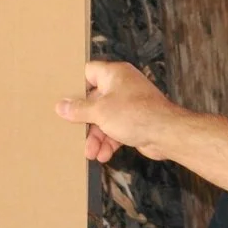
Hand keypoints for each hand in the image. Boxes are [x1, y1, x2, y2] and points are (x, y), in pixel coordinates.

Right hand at [55, 61, 181, 163]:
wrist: (166, 133)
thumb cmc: (137, 115)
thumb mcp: (100, 112)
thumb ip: (78, 109)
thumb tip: (60, 106)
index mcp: (114, 74)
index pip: (88, 72)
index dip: (76, 84)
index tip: (64, 99)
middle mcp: (122, 86)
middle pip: (94, 101)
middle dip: (86, 122)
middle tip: (75, 134)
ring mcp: (130, 104)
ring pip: (105, 119)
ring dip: (97, 137)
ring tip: (91, 153)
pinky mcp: (136, 121)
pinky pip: (116, 130)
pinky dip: (109, 142)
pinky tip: (104, 155)